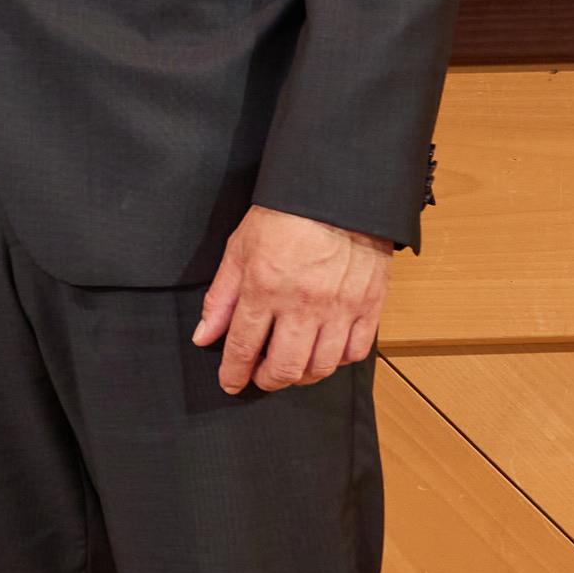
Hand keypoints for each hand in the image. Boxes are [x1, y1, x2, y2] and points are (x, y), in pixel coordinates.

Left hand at [193, 203, 391, 395]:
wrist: (338, 190)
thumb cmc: (286, 214)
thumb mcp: (240, 248)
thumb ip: (221, 297)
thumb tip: (204, 336)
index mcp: (265, 287)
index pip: (243, 347)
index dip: (234, 372)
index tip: (231, 382)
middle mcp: (303, 303)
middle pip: (285, 368)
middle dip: (267, 380)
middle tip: (261, 375)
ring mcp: (340, 307)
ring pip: (321, 367)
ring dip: (302, 375)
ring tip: (292, 365)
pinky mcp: (369, 304)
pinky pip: (356, 352)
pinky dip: (338, 360)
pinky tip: (325, 351)